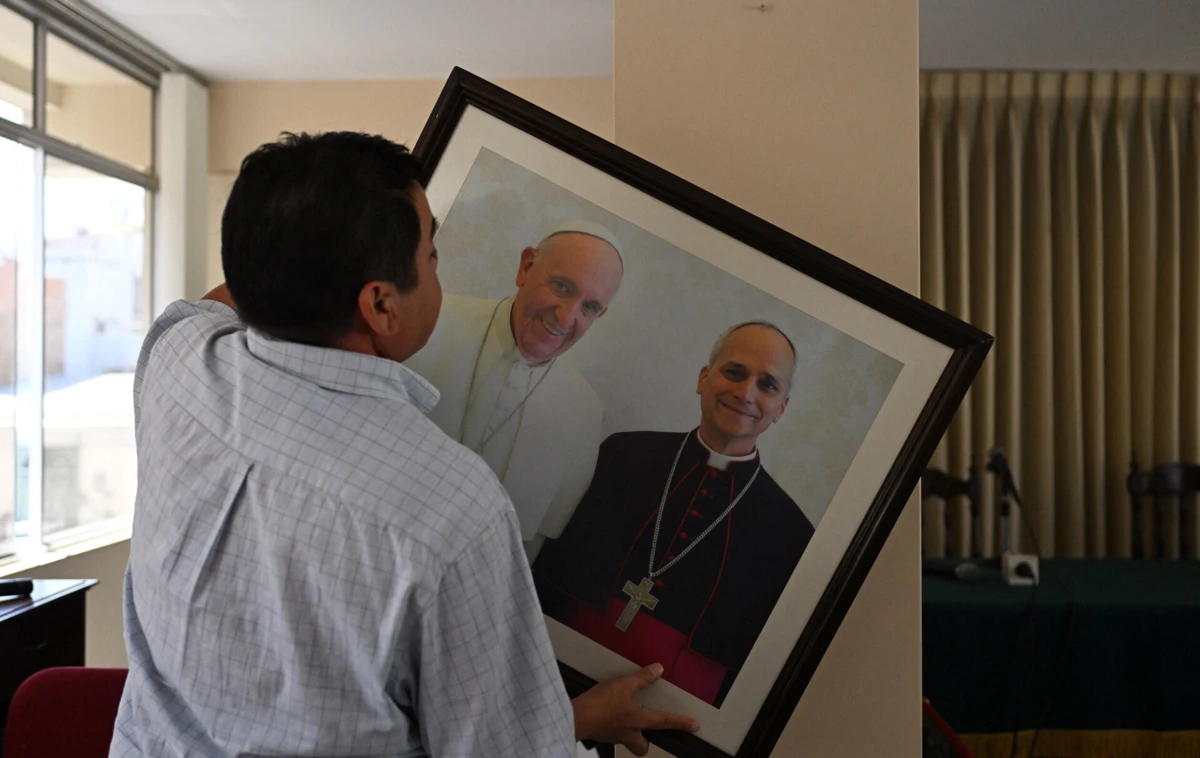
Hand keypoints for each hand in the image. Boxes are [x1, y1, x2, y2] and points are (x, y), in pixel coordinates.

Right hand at [572, 663, 699, 755]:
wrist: (576, 717)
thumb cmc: (600, 705)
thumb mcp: (624, 685)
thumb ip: (642, 677)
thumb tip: (657, 670)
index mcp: (638, 721)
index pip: (665, 722)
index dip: (681, 723)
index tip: (693, 725)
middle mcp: (628, 733)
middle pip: (642, 747)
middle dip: (646, 742)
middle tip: (648, 731)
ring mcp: (613, 735)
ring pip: (626, 740)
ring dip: (628, 732)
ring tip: (625, 717)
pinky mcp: (599, 733)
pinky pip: (610, 733)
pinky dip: (612, 725)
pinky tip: (606, 714)